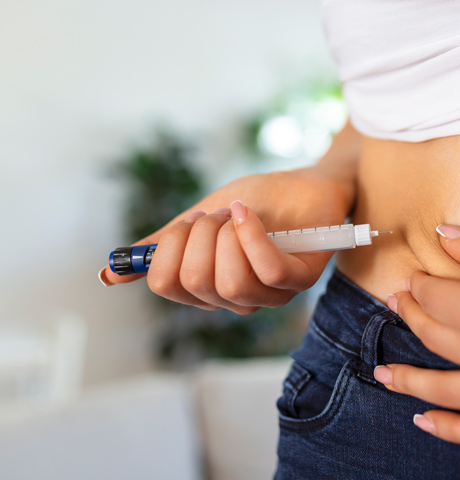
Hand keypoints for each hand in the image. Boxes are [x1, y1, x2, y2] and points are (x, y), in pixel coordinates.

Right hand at [99, 167, 353, 314]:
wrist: (305, 183)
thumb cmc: (257, 203)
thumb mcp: (200, 220)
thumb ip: (163, 247)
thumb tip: (109, 274)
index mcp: (208, 289)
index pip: (166, 286)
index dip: (168, 247)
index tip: (187, 223)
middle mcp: (238, 300)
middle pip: (194, 282)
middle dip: (198, 234)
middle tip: (217, 215)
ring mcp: (271, 294)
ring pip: (229, 283)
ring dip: (226, 234)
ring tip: (238, 214)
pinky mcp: (301, 279)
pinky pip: (267, 271)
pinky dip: (251, 236)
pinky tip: (248, 214)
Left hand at [374, 221, 459, 447]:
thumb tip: (446, 237)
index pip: (435, 299)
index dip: (419, 285)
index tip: (414, 277)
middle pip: (436, 340)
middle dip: (412, 318)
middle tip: (399, 306)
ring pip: (448, 392)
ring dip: (411, 381)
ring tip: (385, 375)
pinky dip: (453, 430)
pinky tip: (428, 422)